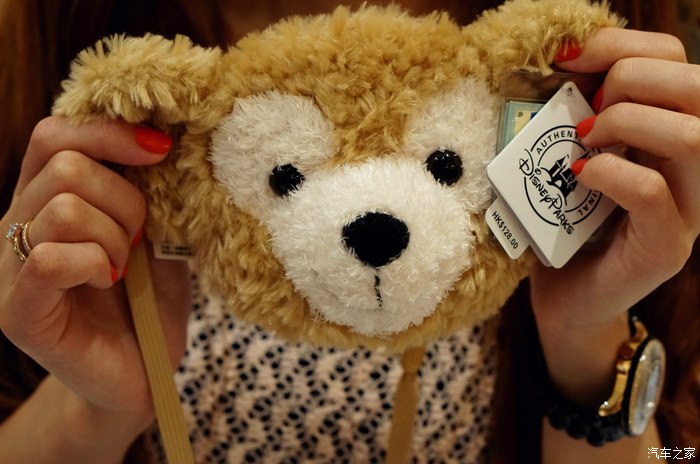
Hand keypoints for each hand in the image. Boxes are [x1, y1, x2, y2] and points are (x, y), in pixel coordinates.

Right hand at [0, 116, 190, 426]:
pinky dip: (95, 265)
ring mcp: (9, 266)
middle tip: (139, 239)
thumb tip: (161, 138)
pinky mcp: (17, 309)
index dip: (109, 132)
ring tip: (123, 266)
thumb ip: (146, 189)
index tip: (161, 150)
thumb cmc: (148, 296)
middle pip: (65, 166)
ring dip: (114, 237)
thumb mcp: (155, 232)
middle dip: (125, 200)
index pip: (55, 133)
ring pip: (63, 208)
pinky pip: (51, 259)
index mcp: (46, 196)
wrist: (142, 368)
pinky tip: (107, 282)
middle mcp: (18, 223)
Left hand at [530, 28, 698, 398]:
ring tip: (585, 138)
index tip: (567, 56)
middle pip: (699, 88)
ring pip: (692, 136)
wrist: (568, 301)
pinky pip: (652, 192)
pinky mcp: (664, 246)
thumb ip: (574, 119)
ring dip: (627, 121)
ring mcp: (687, 209)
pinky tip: (580, 174)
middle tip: (585, 107)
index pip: (678, 64)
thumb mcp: (570, 160)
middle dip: (632, 77)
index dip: (626, 44)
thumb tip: (553, 70)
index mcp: (670, 136)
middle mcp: (692, 168)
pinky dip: (611, 172)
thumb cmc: (564, 227)